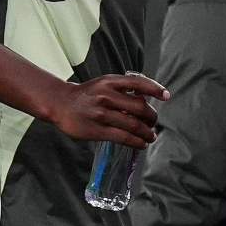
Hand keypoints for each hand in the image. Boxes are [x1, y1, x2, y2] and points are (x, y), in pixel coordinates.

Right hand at [49, 73, 168, 148]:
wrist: (59, 104)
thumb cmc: (86, 95)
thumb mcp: (102, 84)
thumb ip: (122, 90)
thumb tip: (147, 102)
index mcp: (109, 82)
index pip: (138, 83)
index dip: (155, 89)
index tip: (166, 96)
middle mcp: (106, 96)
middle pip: (141, 108)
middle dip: (152, 117)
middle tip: (153, 123)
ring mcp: (101, 114)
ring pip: (135, 125)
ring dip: (148, 133)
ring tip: (150, 136)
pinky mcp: (97, 130)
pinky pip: (124, 138)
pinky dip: (137, 142)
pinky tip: (141, 143)